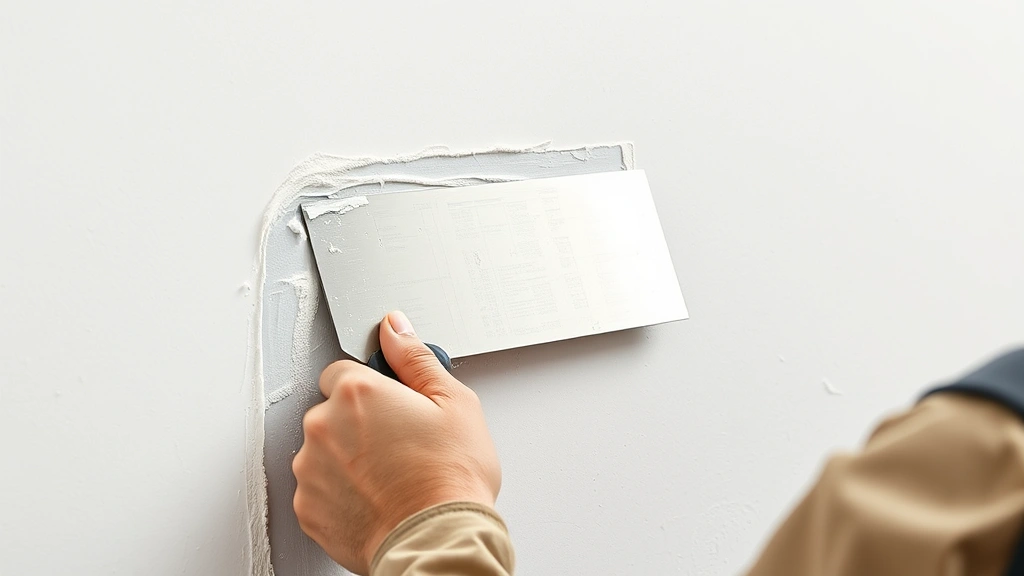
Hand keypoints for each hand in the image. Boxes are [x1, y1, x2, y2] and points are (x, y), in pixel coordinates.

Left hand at [292, 311, 501, 574]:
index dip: (371, 388)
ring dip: (347, 459)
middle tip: (399, 444)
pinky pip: (319, 490)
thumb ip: (415, 358)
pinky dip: (341, 493)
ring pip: (323, 451)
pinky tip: (375, 499)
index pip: (342, 371)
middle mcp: (322, 426)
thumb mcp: (453, 402)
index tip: (391, 406)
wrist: (439, 541)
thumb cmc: (450, 477)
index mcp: (356, 392)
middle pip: (331, 411)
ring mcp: (310, 470)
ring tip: (389, 476)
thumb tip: (395, 328)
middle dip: (358, 424)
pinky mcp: (308, 508)